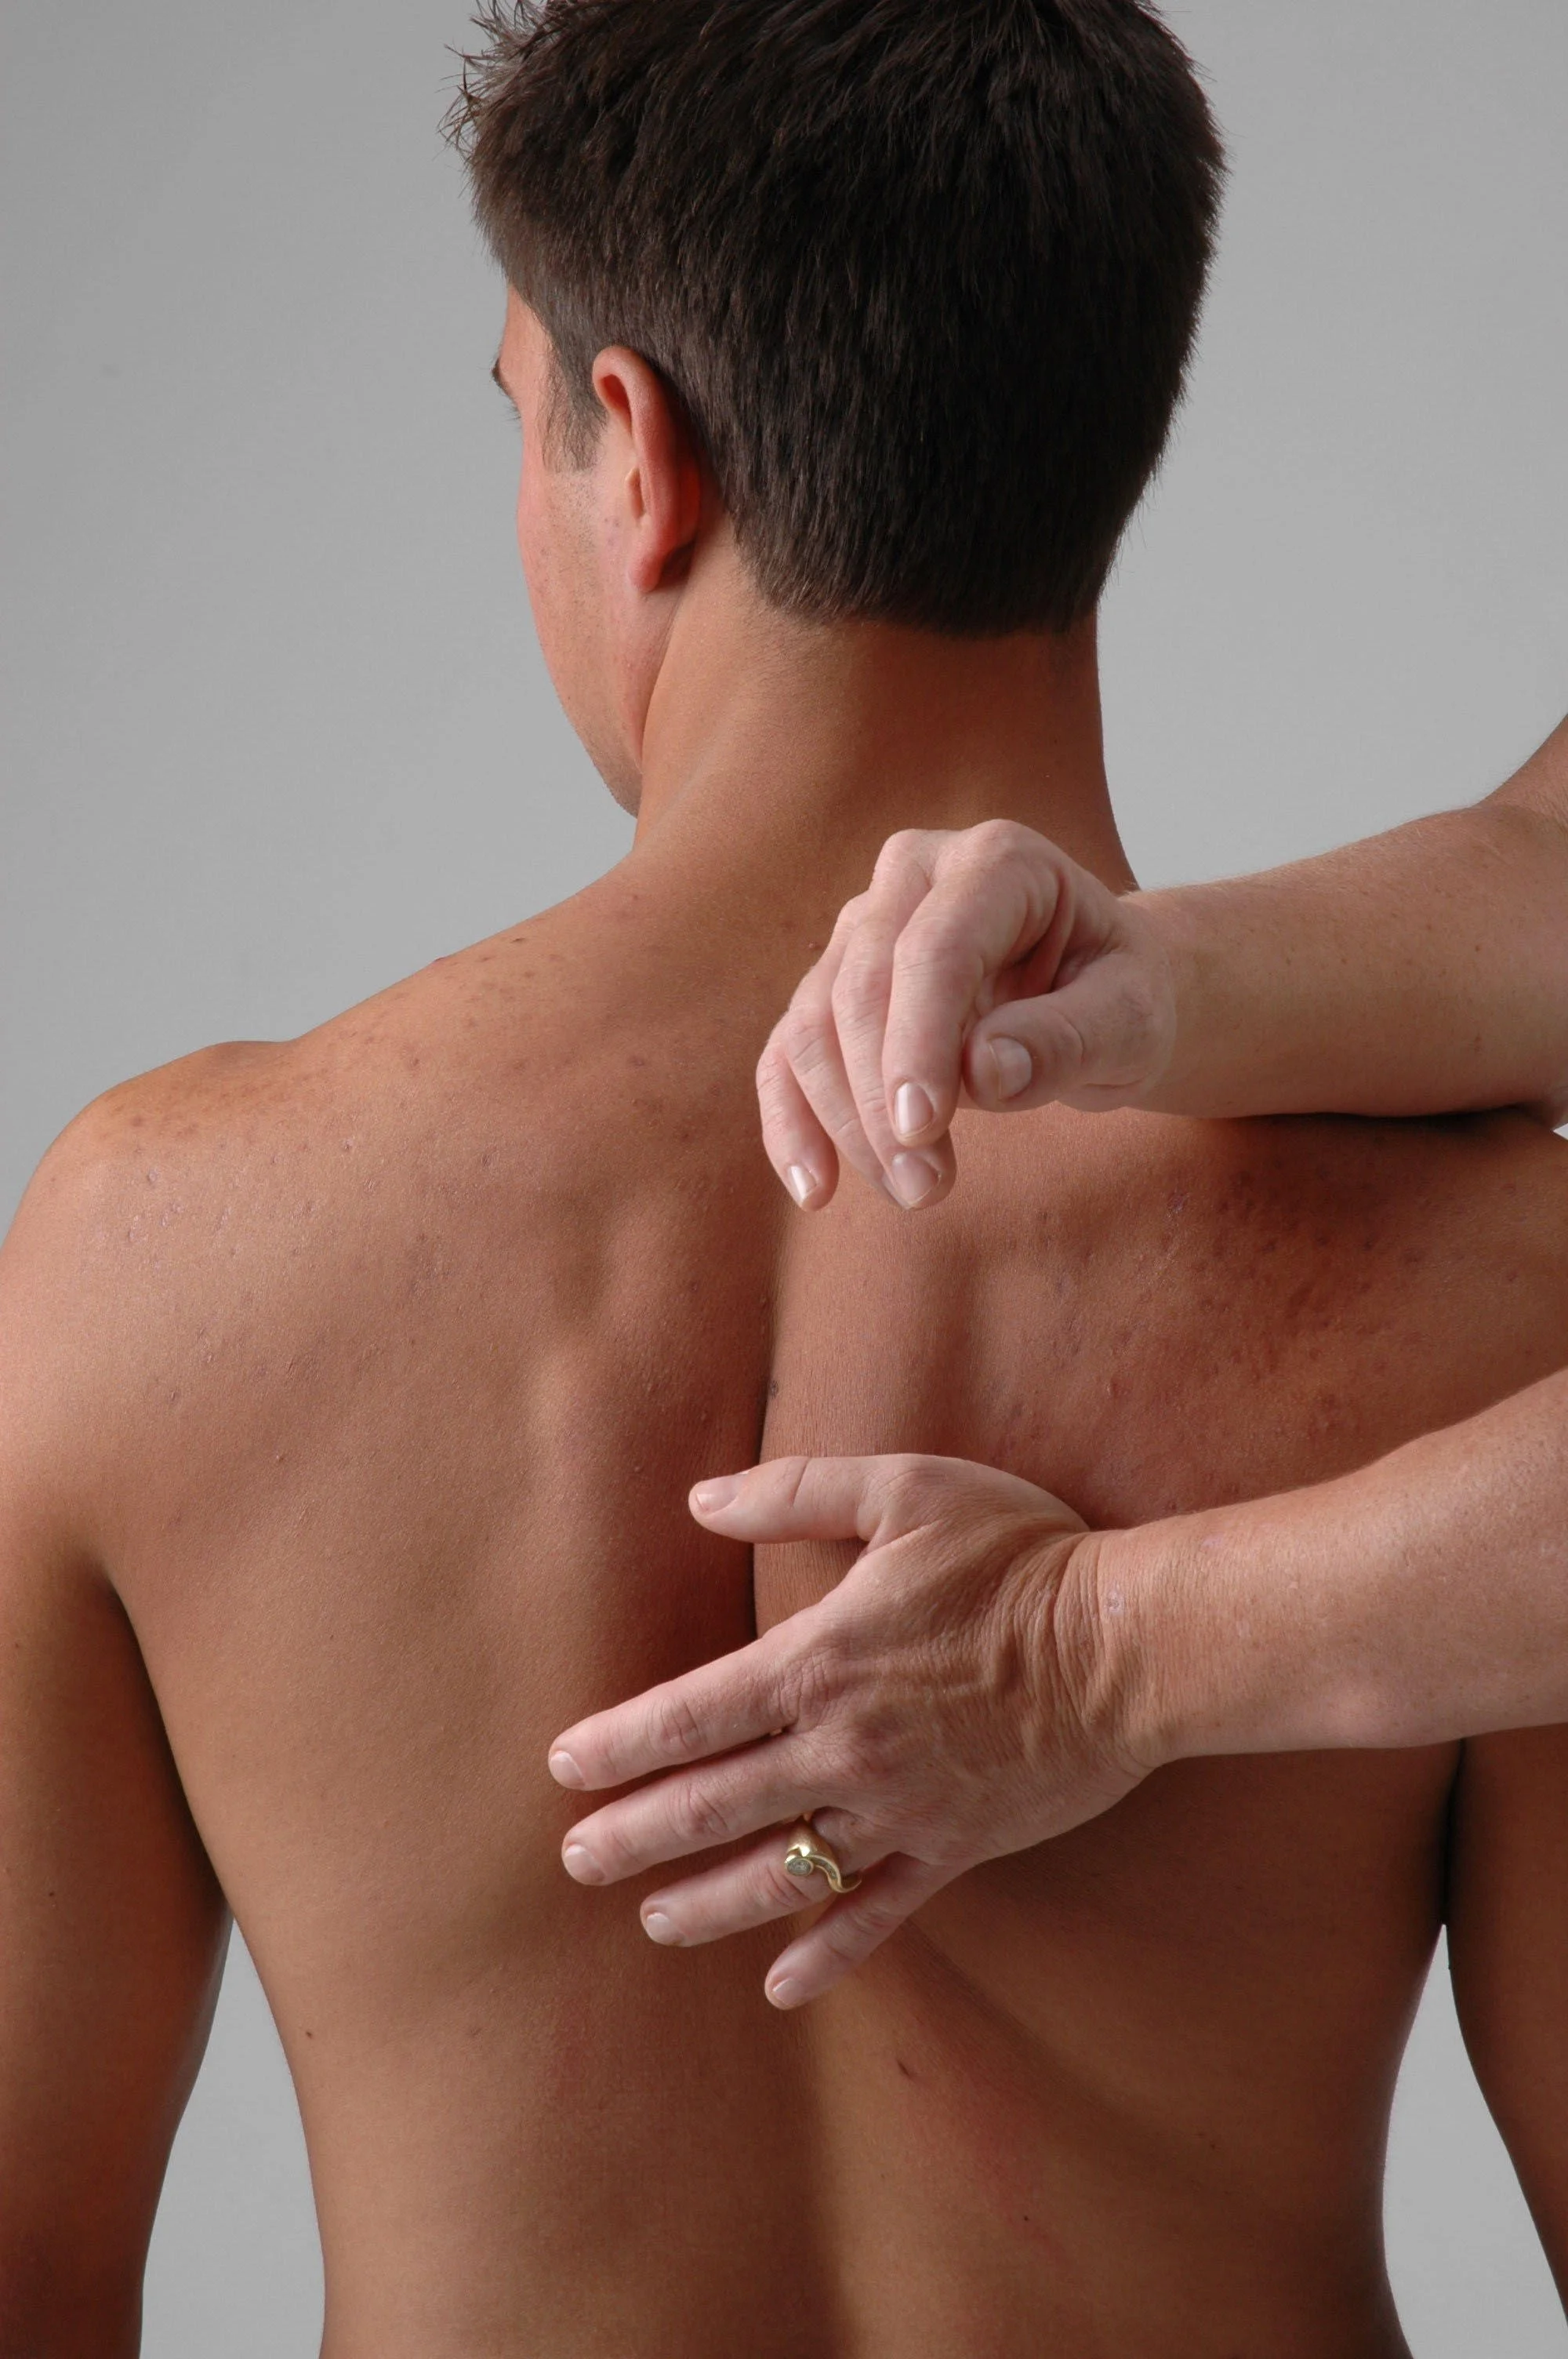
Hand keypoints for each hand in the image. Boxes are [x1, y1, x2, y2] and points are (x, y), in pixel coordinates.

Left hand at [547, 1454, 1150, 2007]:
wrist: (1131, 1644)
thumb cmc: (1019, 1554)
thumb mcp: (904, 1489)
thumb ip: (794, 1493)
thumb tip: (700, 1500)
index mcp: (818, 1661)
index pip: (688, 1715)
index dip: (619, 1745)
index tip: (566, 1765)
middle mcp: (843, 1747)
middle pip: (711, 1805)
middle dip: (633, 1837)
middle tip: (576, 1860)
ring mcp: (897, 1808)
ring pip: (778, 1873)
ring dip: (703, 1901)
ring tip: (651, 1920)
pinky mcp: (953, 1847)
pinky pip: (876, 1915)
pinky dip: (826, 1952)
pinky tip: (780, 1983)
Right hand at [756, 821, 1174, 1210]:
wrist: (1100, 993)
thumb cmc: (1120, 997)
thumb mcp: (1131, 1019)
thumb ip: (1068, 1036)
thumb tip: (983, 1071)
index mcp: (997, 862)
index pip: (934, 950)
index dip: (918, 1041)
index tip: (920, 1128)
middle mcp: (914, 876)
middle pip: (863, 989)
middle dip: (882, 1101)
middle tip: (927, 1189)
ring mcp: (863, 926)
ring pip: (815, 1026)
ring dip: (847, 1123)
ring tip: (912, 1192)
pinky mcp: (833, 986)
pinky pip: (790, 1055)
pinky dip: (793, 1123)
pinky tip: (815, 1188)